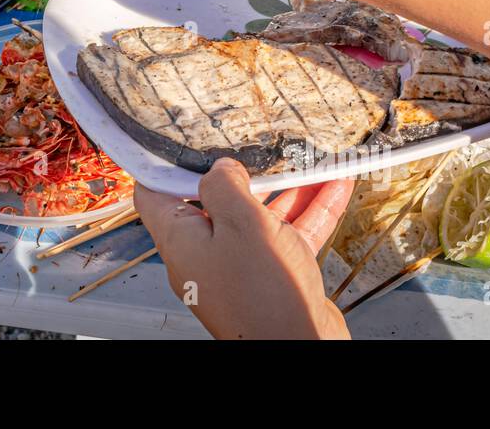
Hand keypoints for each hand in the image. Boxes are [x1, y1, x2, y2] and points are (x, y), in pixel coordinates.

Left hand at [136, 159, 352, 338]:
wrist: (301, 347)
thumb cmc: (263, 296)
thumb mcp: (241, 224)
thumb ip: (225, 186)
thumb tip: (220, 167)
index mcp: (181, 240)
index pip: (155, 195)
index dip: (164, 165)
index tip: (181, 140)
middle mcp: (204, 255)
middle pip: (215, 202)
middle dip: (243, 173)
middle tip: (261, 147)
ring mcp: (238, 268)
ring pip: (258, 218)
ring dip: (286, 189)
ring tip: (308, 161)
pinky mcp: (271, 278)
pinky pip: (286, 237)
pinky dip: (308, 213)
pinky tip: (334, 188)